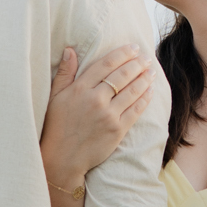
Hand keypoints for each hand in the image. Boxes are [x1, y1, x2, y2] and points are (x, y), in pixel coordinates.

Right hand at [40, 45, 152, 187]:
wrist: (62, 158)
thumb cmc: (56, 126)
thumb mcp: (54, 97)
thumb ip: (64, 73)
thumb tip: (70, 50)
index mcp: (80, 89)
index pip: (105, 65)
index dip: (122, 54)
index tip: (133, 48)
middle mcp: (96, 100)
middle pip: (122, 75)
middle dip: (137, 64)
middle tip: (146, 58)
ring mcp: (108, 115)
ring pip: (132, 91)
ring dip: (144, 79)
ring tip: (151, 72)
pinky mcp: (117, 130)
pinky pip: (135, 110)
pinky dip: (145, 99)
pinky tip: (150, 91)